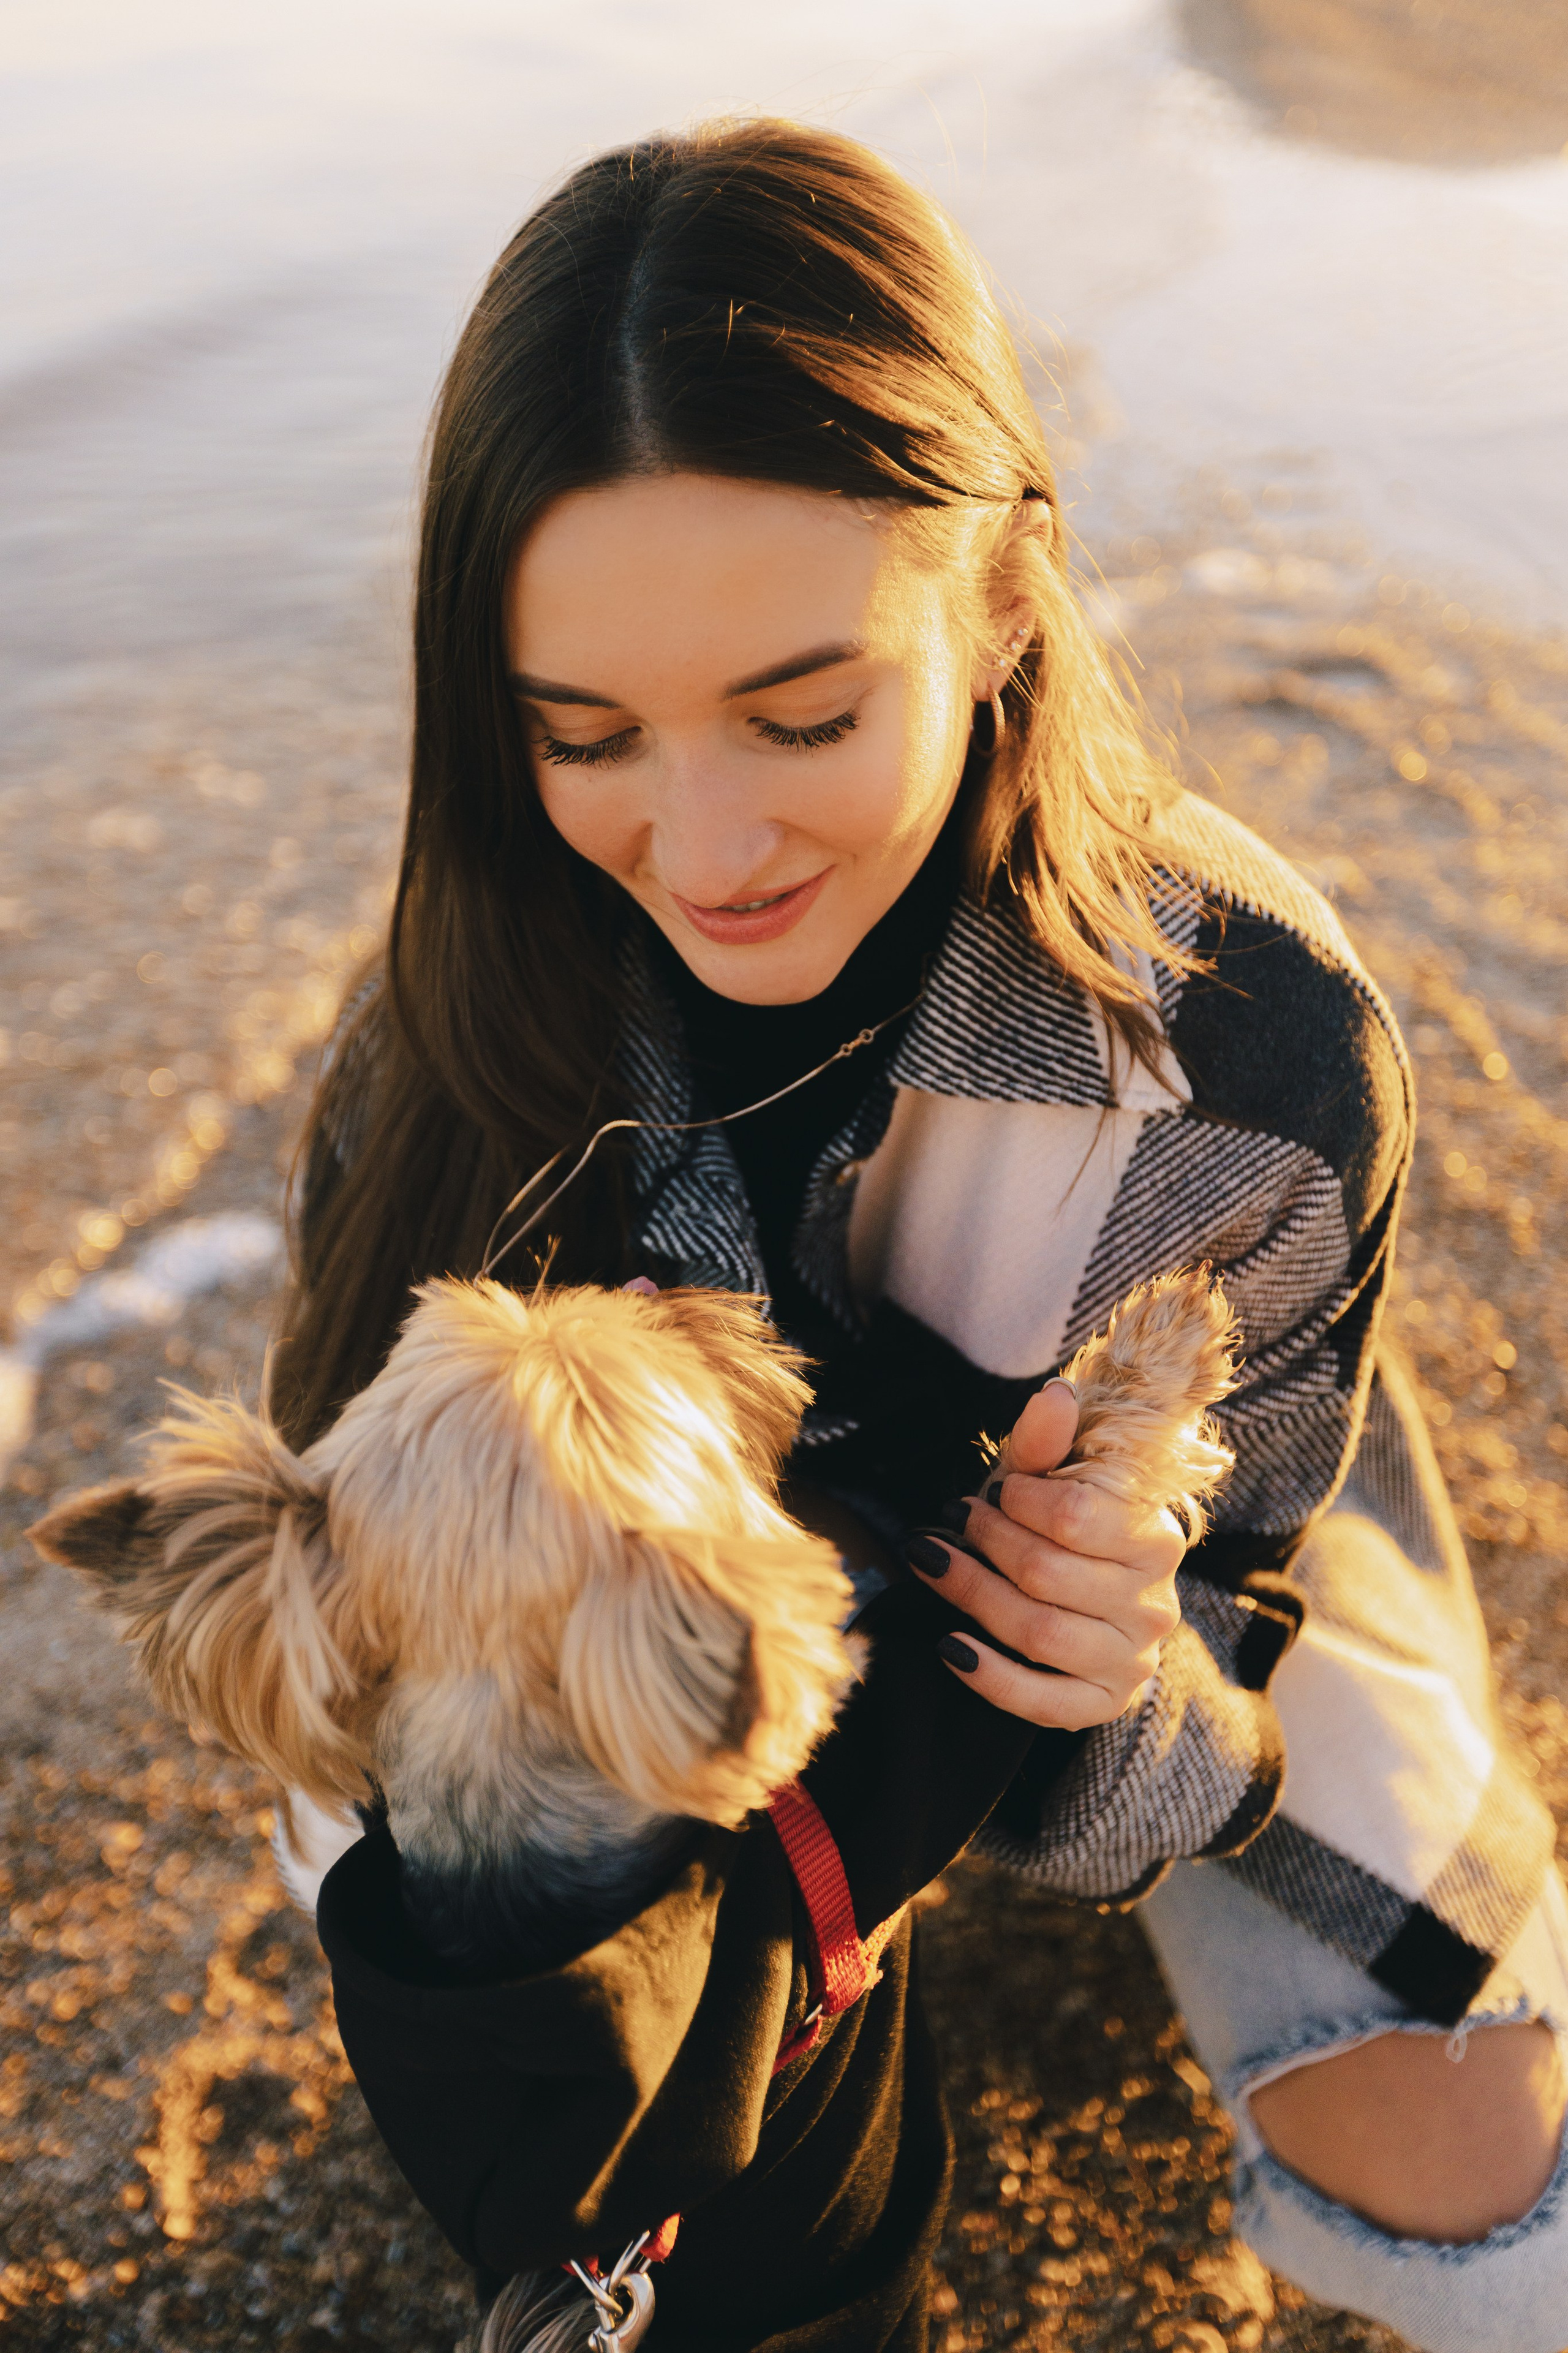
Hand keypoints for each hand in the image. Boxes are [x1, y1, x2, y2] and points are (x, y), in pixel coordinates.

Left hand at [904, 1380, 1184, 1728]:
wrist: (1067, 1603)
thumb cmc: (1053, 1531)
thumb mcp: (1046, 1482)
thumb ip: (1045, 1444)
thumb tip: (1054, 1396)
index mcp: (1153, 1537)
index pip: (1079, 1517)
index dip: (1021, 1501)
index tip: (995, 1492)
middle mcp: (1153, 1603)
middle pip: (1048, 1575)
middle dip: (987, 1543)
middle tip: (957, 1520)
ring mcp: (1132, 1660)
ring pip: (1040, 1633)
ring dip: (973, 1596)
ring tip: (933, 1562)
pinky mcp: (1102, 1704)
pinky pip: (1044, 1701)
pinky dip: (990, 1676)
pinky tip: (950, 1646)